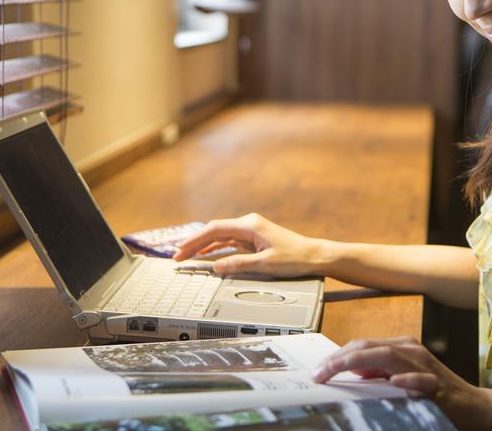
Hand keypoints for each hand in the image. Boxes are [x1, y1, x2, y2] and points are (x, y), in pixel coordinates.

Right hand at [172, 213, 323, 276]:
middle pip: (215, 231)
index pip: (215, 229)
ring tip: (186, 256)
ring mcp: (251, 232)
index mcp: (250, 225)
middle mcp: (249, 225)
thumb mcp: (265, 264)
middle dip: (194, 243)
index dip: (195, 240)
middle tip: (177, 255)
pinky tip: (206, 255)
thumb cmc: (295, 258)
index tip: (181, 249)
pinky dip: (216, 248)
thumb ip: (238, 264)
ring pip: (220, 237)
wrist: (314, 256)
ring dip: (203, 246)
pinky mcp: (254, 240)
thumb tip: (216, 266)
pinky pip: (229, 243)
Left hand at [311, 336, 491, 430]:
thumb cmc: (437, 395)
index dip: (337, 357)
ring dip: (359, 361)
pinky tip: (393, 382)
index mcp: (400, 348)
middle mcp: (411, 350)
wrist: (476, 408)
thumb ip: (380, 374)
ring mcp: (425, 366)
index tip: (318, 371)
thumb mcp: (401, 381)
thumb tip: (353, 371)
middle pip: (368, 346)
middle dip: (339, 358)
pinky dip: (406, 379)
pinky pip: (420, 379)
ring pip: (388, 354)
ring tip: (336, 371)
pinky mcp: (439, 385)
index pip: (362, 346)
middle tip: (318, 373)